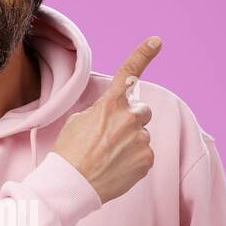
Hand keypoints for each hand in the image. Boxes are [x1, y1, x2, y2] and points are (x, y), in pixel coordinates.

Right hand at [53, 36, 160, 203]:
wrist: (71, 185)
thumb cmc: (69, 153)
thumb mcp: (78, 121)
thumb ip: (101, 112)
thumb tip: (112, 115)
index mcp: (110, 105)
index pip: (129, 74)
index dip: (144, 54)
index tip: (156, 41)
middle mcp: (129, 119)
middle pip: (141, 111)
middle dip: (132, 120)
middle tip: (112, 137)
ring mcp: (140, 140)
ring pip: (142, 136)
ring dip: (131, 143)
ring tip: (109, 157)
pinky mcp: (147, 160)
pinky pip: (145, 155)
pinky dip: (134, 160)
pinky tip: (116, 167)